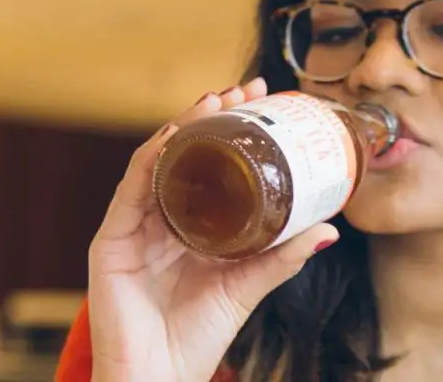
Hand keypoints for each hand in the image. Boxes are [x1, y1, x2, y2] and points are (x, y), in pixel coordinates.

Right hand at [86, 78, 338, 381]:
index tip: (262, 100)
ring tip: (217, 102)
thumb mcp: (249, 285)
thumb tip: (330, 230)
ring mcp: (134, 227)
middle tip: (246, 89)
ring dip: (185, 126)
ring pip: (158, 161)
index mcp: (191, 226)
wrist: (161, 378)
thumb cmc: (199, 336)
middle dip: (212, 116)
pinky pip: (131, 189)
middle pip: (184, 154)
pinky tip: (175, 135)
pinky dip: (153, 157)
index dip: (232, 130)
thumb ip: (283, 257)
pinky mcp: (112, 242)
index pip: (209, 164)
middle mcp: (160, 219)